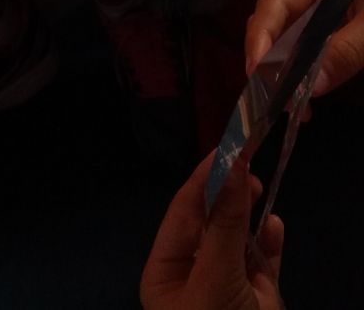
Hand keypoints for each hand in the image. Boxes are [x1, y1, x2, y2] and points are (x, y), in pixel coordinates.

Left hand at [140, 153, 283, 309]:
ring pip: (237, 241)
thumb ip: (225, 225)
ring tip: (259, 187)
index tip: (227, 146)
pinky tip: (275, 224)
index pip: (182, 214)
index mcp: (165, 273)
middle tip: (247, 161)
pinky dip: (269, 243)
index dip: (204, 178)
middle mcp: (193, 277)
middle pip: (209, 224)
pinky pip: (262, 264)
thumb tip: (234, 165)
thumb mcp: (215, 279)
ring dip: (249, 213)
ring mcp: (226, 289)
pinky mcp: (258, 301)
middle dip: (227, 192)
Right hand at [246, 0, 363, 97]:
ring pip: (287, 37)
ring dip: (284, 72)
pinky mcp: (333, 28)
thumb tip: (308, 88)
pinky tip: (307, 101)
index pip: (275, 1)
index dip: (261, 36)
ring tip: (293, 109)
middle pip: (276, 19)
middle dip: (268, 59)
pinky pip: (307, 49)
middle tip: (270, 100)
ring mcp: (321, 6)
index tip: (254, 72)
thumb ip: (344, 52)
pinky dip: (303, 74)